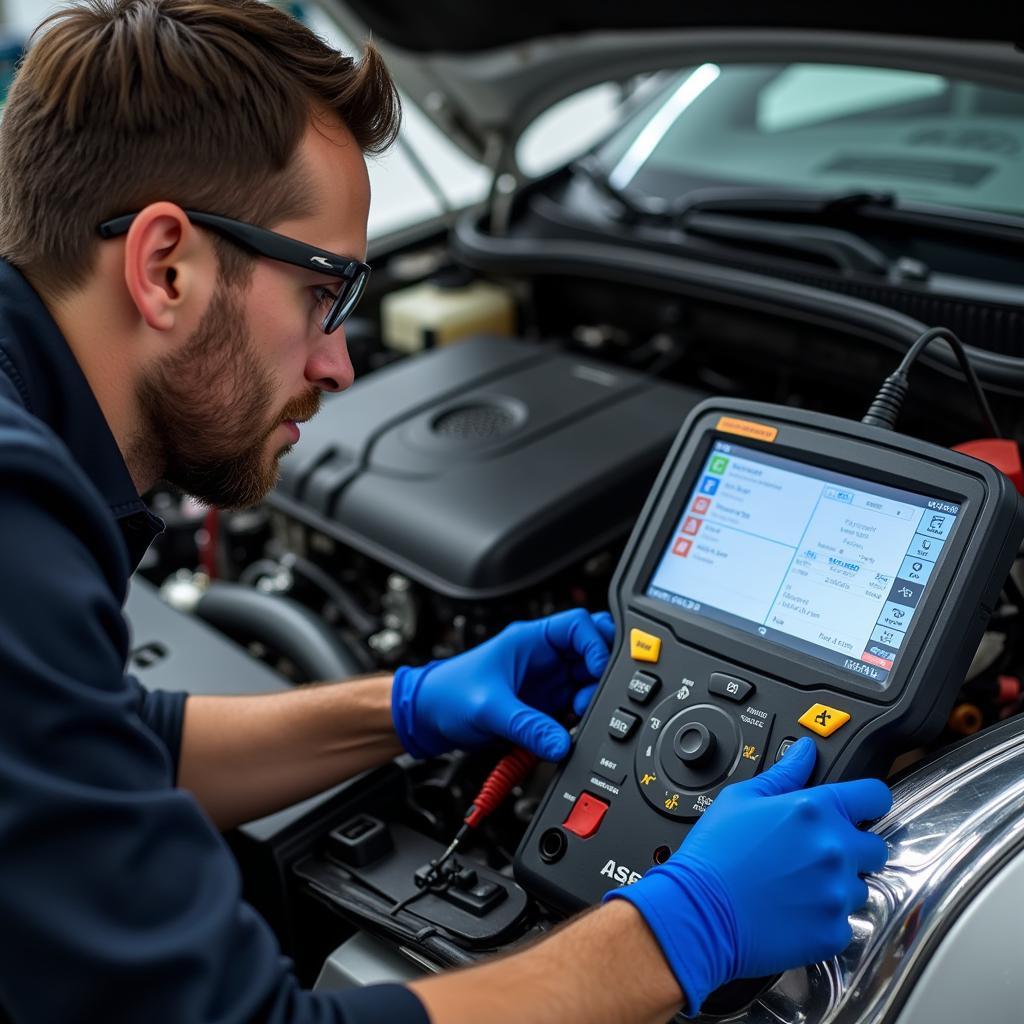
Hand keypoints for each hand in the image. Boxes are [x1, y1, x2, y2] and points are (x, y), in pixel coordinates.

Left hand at [391, 609, 614, 759]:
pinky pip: (573, 707)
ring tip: (577, 715)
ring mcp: (546, 680)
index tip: (599, 673)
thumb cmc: (447, 695)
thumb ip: (527, 727)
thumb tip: (561, 744)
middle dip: (601, 673)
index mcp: (530, 639)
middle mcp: (542, 657)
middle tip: (597, 695)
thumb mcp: (488, 709)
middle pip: (590, 652)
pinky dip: (578, 718)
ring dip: (590, 698)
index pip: (579, 626)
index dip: (596, 645)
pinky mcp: (544, 705)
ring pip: (586, 681)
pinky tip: (568, 729)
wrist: (427, 718)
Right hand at [605, 737, 891, 1014]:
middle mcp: (834, 849)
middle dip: (853, 848)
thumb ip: (784, 773)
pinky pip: (846, 924)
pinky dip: (826, 919)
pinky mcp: (834, 931)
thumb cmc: (714, 854)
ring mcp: (837, 893)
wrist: (699, 911)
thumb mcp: (741, 798)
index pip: (874, 796)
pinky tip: (795, 911)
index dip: (869, 800)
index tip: (862, 808)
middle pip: (875, 847)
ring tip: (799, 886)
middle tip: (817, 854)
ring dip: (839, 886)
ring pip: (861, 887)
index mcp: (814, 810)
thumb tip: (804, 750)